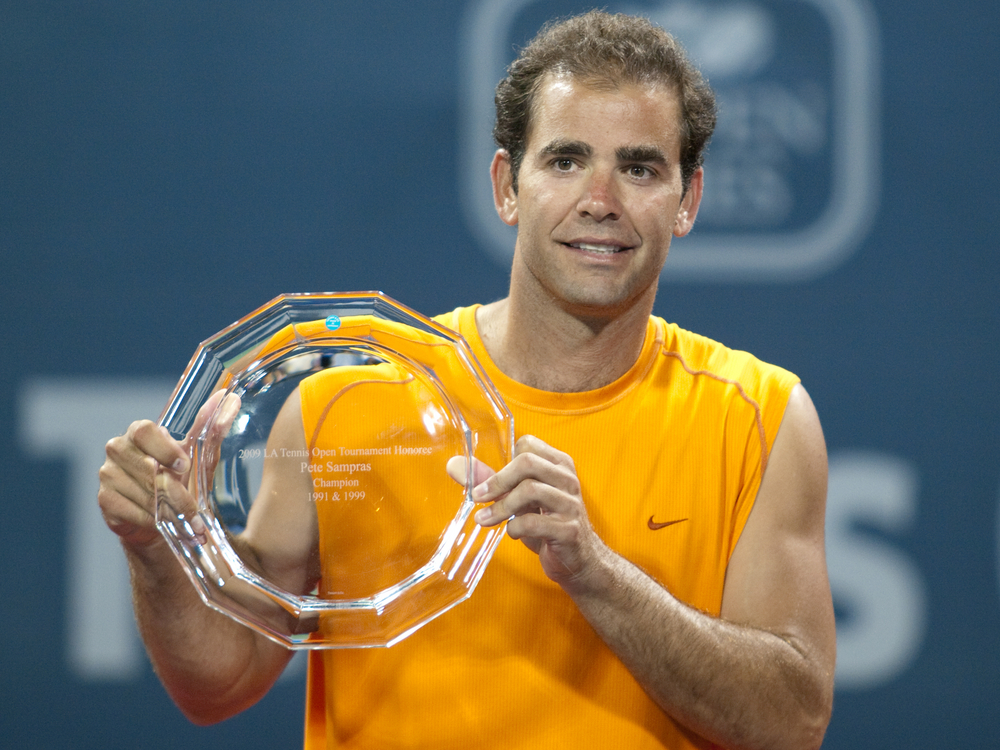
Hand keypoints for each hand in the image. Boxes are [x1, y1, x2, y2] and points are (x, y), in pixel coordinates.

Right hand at [98, 390, 238, 548]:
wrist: (157, 514)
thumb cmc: (176, 478)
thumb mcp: (196, 455)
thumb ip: (211, 428)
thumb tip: (229, 398)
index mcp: (139, 433)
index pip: (144, 431)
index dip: (164, 448)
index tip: (184, 465)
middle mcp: (118, 449)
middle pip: (145, 466)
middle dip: (174, 490)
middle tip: (194, 508)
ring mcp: (108, 474)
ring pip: (141, 492)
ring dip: (169, 510)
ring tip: (190, 522)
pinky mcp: (104, 500)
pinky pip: (132, 510)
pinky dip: (153, 519)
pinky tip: (165, 523)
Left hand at [459, 435, 608, 590]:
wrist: (578, 561)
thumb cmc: (546, 526)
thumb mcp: (518, 500)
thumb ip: (490, 480)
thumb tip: (454, 465)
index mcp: (558, 464)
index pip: (527, 444)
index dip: (504, 461)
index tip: (487, 482)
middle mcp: (568, 479)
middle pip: (527, 462)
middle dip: (497, 481)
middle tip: (478, 497)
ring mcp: (571, 504)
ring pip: (530, 490)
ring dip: (501, 507)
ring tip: (486, 520)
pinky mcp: (569, 529)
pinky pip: (534, 522)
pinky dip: (515, 527)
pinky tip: (512, 533)